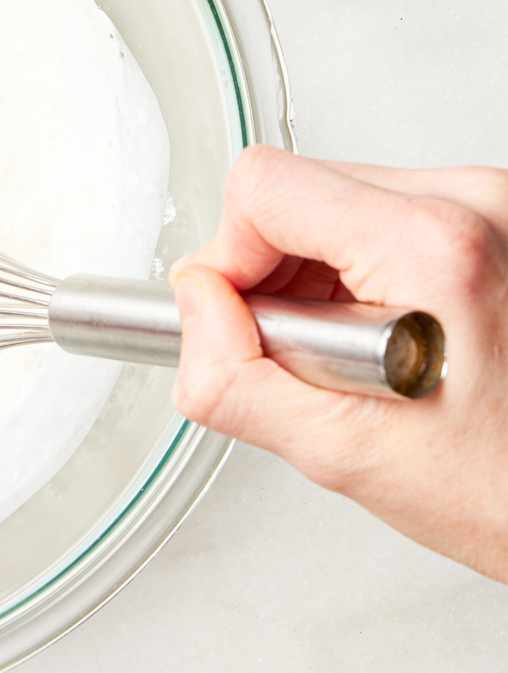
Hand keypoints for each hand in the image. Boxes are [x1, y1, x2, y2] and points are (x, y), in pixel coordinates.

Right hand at [172, 149, 507, 582]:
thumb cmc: (496, 484)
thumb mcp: (335, 451)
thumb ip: (231, 378)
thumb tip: (195, 311)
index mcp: (432, 245)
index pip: (263, 188)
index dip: (227, 261)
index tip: (241, 324)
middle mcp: (474, 204)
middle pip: (301, 191)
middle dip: (278, 277)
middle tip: (313, 358)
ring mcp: (492, 206)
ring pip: (339, 205)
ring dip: (321, 282)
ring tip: (361, 358)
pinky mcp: (496, 221)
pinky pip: (386, 221)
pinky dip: (364, 279)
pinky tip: (388, 340)